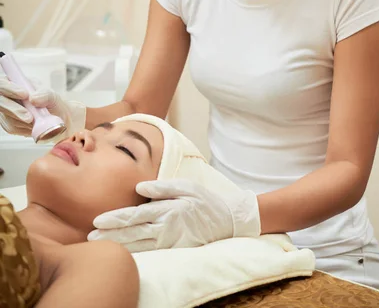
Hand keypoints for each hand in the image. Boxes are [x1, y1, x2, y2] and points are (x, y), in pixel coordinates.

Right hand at [0, 75, 85, 137]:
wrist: (56, 119)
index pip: (4, 83)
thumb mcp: (53, 95)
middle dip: (14, 109)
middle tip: (30, 117)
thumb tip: (33, 98)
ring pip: (6, 116)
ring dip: (22, 121)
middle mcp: (8, 96)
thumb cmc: (53, 103)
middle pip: (1, 101)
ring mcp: (6, 110)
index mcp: (16, 82)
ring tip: (36, 120)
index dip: (9, 88)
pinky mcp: (8, 123)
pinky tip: (32, 126)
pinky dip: (23, 128)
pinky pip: (11, 127)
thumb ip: (44, 94)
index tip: (24, 94)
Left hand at [88, 179, 260, 252]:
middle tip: (89, 238)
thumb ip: (162, 187)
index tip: (97, 221)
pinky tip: (121, 253)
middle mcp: (167, 228)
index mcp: (168, 210)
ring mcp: (170, 242)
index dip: (114, 219)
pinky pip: (150, 253)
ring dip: (117, 246)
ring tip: (99, 247)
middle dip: (109, 236)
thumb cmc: (205, 200)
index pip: (135, 216)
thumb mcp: (187, 186)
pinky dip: (134, 253)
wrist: (228, 221)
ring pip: (138, 246)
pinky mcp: (175, 251)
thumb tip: (139, 188)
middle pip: (132, 233)